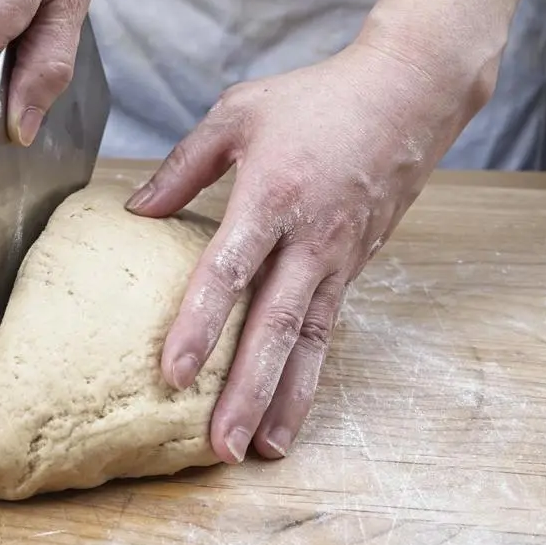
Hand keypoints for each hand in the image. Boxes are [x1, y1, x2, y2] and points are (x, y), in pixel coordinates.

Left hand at [125, 39, 488, 462]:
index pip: (228, 271)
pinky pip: (329, 326)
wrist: (408, 94)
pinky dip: (311, 370)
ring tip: (263, 450)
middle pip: (274, 325)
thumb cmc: (317, 100)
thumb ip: (184, 166)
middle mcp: (309, 237)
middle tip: (222, 446)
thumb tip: (137, 210)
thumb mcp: (238, 114)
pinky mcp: (357, 265)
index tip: (172, 372)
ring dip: (286, 398)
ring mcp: (339, 256)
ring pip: (310, 340)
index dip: (198, 324)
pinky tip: (292, 403)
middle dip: (247, 390)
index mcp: (271, 196)